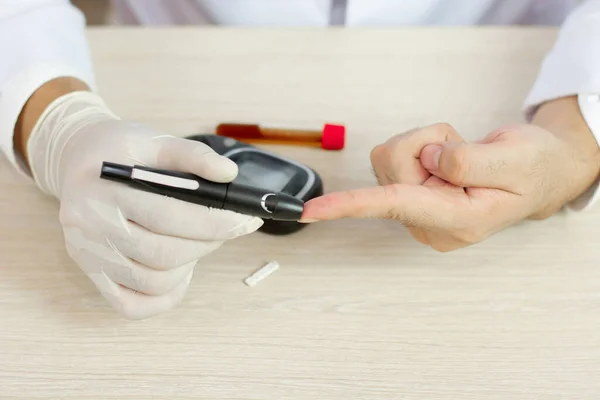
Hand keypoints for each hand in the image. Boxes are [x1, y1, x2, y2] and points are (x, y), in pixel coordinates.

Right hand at [27, 91, 261, 318]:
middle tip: (229, 229)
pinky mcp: (91, 272)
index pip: (169, 215)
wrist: (77, 159)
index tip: (247, 220)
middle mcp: (89, 226)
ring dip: (189, 267)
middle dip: (208, 243)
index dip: (215, 222)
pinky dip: (164, 297)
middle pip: (162, 253)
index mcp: (104, 188)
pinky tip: (180, 272)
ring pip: (151, 281)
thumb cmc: (120, 150)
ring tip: (199, 243)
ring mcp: (88, 254)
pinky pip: (131, 305)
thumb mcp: (153, 139)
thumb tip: (229, 174)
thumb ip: (192, 155)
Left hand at [302, 111, 599, 251]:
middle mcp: (428, 224)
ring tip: (458, 158)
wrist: (539, 173)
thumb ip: (467, 161)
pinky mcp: (408, 199)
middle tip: (461, 149)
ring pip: (389, 159)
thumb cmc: (532, 167)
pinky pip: (393, 158)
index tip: (310, 214)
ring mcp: (416, 214)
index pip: (394, 206)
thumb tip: (426, 159)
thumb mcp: (513, 158)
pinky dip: (421, 148)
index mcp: (458, 221)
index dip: (350, 205)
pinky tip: (444, 162)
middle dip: (425, 142)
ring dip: (424, 144)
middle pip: (392, 164)